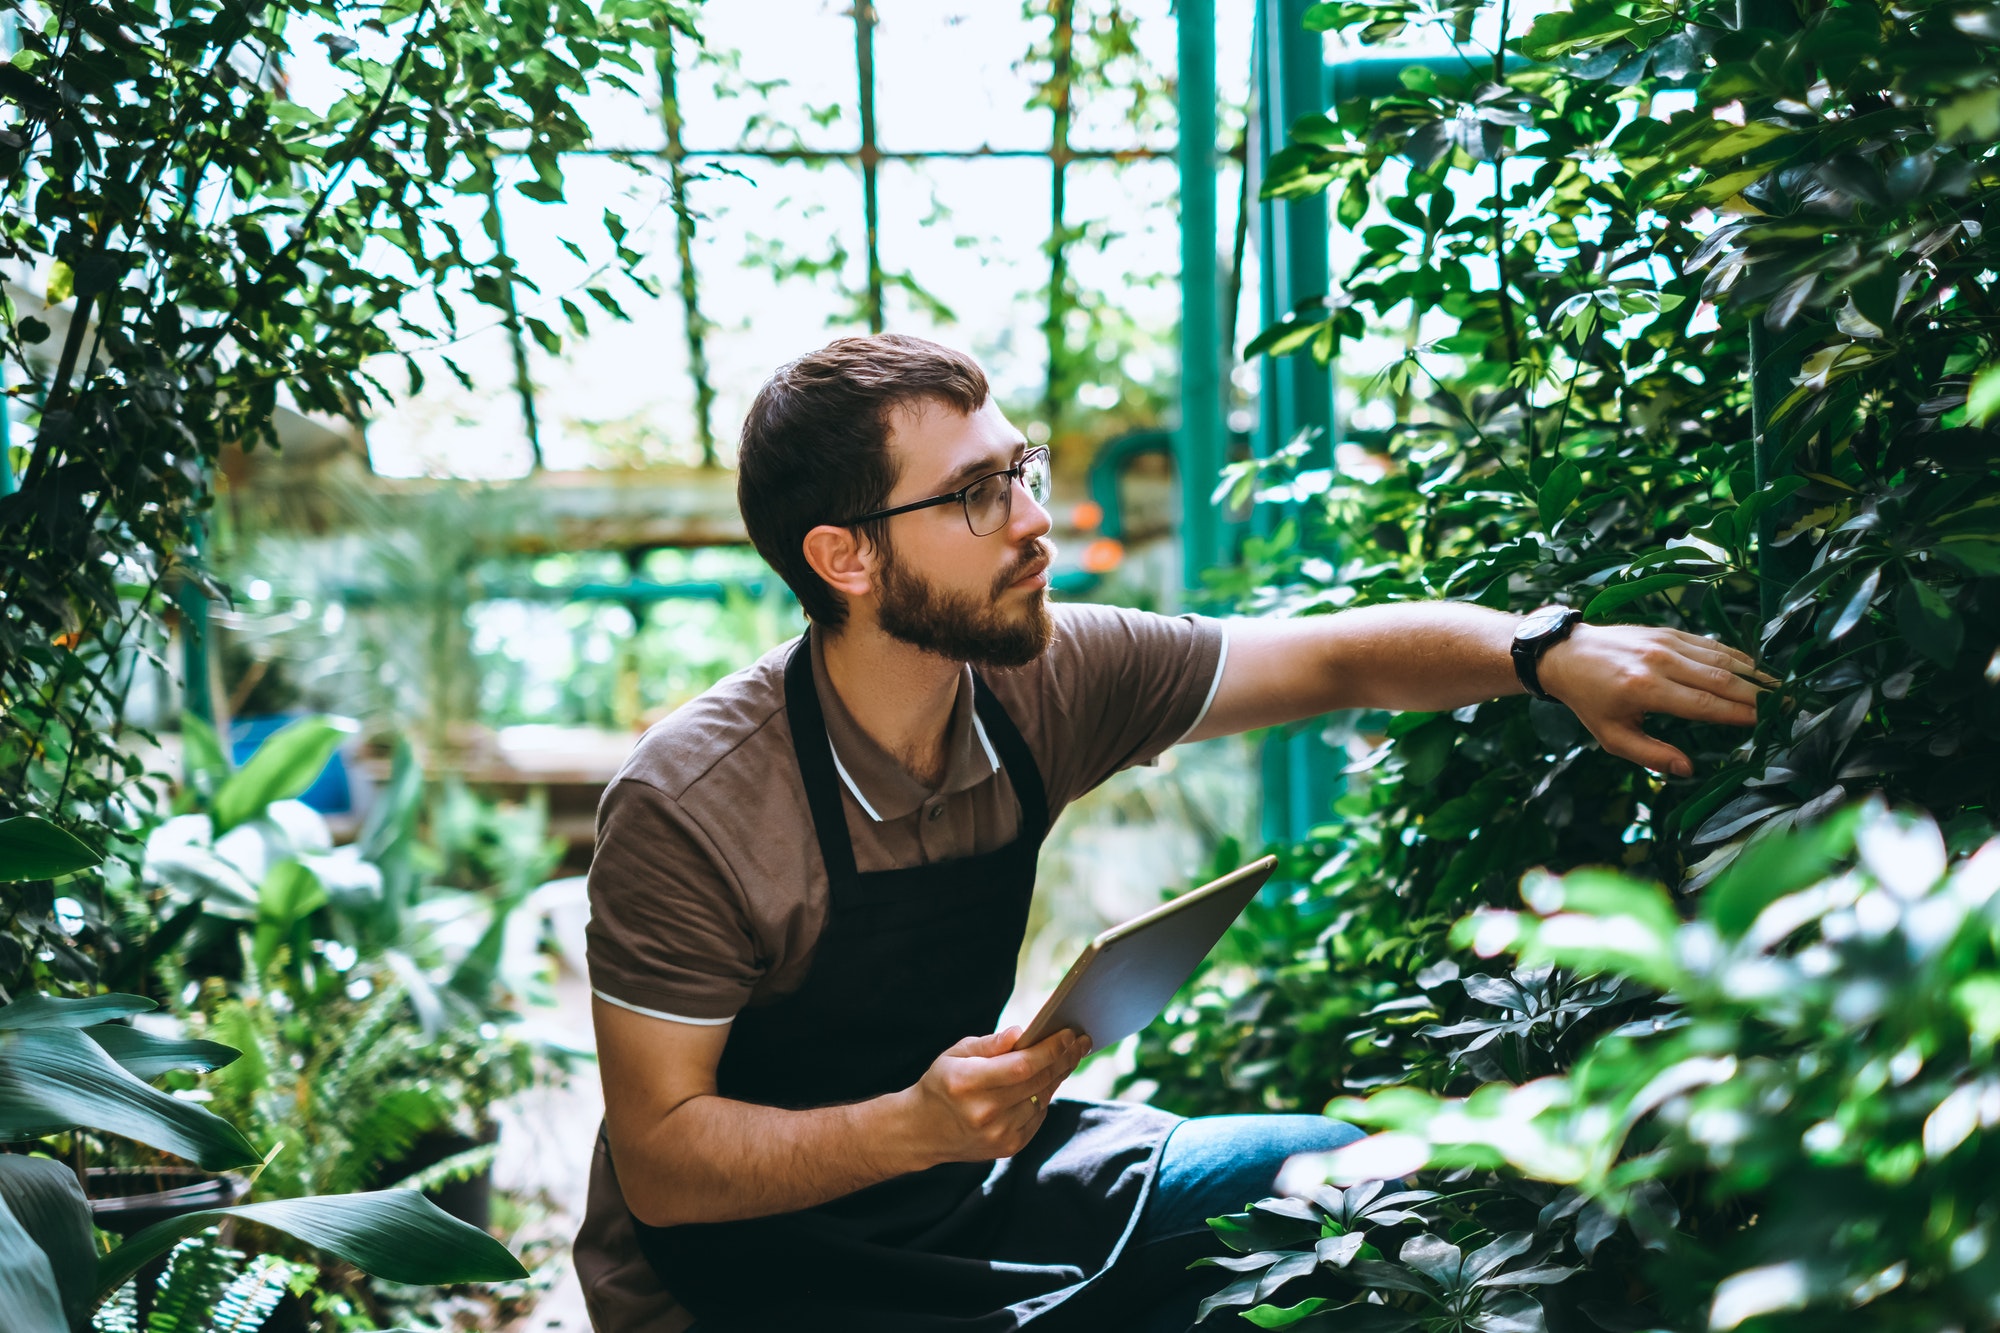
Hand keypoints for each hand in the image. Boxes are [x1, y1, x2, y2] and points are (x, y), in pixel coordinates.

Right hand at [902, 1026, 1088, 1165]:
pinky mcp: (1009, 1147)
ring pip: (1043, 1099)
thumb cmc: (942, 1083)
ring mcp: (998, 1134)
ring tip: (1070, 1056)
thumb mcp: (955, 1054)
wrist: (923, 1131)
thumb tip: (1020, 1033)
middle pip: (1038, 1082)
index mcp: (966, 1083)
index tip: (1069, 1033)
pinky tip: (1050, 1079)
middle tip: (1081, 1041)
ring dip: (1059, 1076)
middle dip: (1064, 1058)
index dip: (1050, 1049)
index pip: (1021, 1066)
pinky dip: (1045, 1095)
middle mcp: (984, 1113)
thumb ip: (989, 1044)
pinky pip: (1038, 1116)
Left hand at [1537, 624, 1770, 777]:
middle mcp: (1660, 663)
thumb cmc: (1590, 701)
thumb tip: (1688, 770)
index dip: (1739, 715)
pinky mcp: (1668, 631)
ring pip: (1720, 659)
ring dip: (1753, 674)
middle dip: (1758, 695)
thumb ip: (1650, 755)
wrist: (1567, 655)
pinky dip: (1735, 656)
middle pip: (1721, 680)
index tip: (1766, 724)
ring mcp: (1666, 643)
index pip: (1705, 705)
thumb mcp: (1612, 736)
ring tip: (1781, 689)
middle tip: (1789, 708)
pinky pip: (1709, 644)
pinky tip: (1753, 668)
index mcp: (1646, 691)